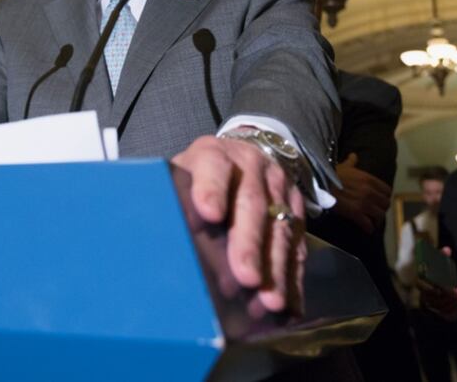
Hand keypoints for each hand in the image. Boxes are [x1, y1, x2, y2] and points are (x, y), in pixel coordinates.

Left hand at [171, 134, 306, 314]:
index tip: (209, 214)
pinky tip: (288, 302)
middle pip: (251, 204)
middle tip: (246, 277)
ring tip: (269, 301)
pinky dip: (292, 277)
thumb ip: (173, 202)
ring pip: (280, 228)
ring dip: (275, 268)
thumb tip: (158, 245)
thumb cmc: (197, 179)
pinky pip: (297, 246)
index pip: (213, 168)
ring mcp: (278, 187)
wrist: (241, 156)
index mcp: (212, 155)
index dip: (211, 190)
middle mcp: (250, 166)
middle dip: (249, 243)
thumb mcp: (179, 178)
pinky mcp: (297, 210)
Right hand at [331, 153, 390, 233]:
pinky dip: (369, 228)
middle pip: (385, 204)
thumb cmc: (330, 174)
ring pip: (380, 215)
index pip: (387, 190)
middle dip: (381, 209)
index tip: (379, 200)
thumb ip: (352, 162)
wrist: (319, 184)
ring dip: (376, 219)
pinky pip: (368, 224)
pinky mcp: (356, 213)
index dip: (383, 196)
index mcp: (369, 179)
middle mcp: (370, 191)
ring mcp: (364, 203)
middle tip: (375, 212)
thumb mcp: (343, 166)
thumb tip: (354, 155)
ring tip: (372, 222)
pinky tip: (366, 229)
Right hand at [418, 246, 456, 320]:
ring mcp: (431, 307)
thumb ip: (441, 258)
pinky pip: (446, 314)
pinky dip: (455, 308)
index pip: (424, 288)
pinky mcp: (439, 314)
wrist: (439, 295)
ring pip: (442, 307)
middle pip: (435, 299)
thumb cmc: (438, 278)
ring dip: (453, 301)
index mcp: (421, 284)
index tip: (442, 287)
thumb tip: (447, 249)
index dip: (433, 288)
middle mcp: (424, 297)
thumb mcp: (439, 267)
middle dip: (449, 295)